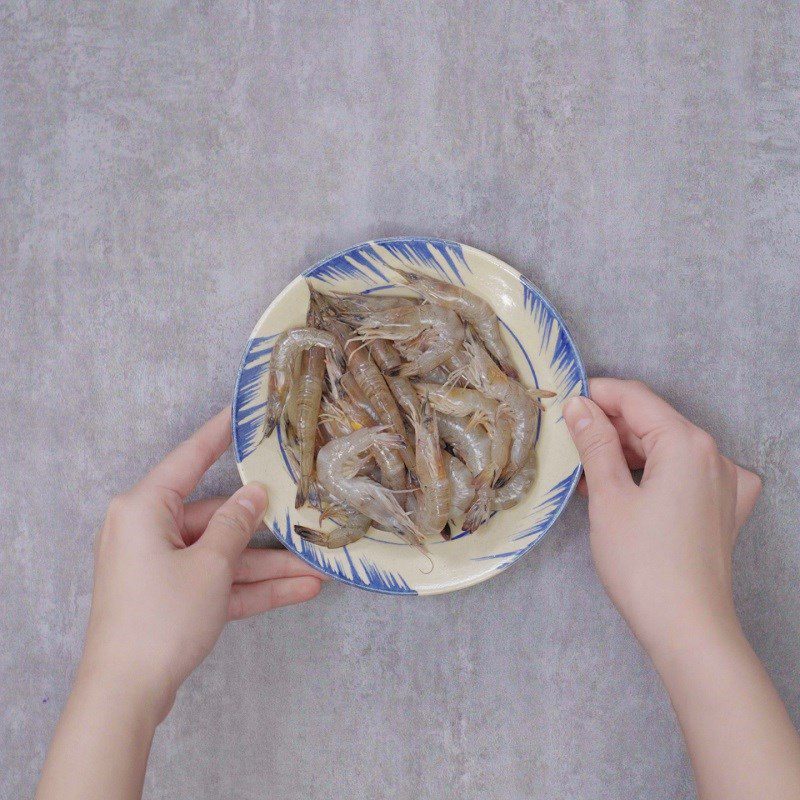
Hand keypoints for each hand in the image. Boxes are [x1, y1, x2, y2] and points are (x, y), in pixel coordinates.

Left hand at [79, 408, 323, 723]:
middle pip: (217, 517)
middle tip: (306, 512)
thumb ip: (236, 523)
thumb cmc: (161, 617)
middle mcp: (149, 530)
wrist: (126, 695)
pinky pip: (217, 582)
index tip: (243, 411)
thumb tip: (256, 493)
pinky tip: (299, 590)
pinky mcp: (172, 596)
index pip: (190, 458)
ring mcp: (161, 566)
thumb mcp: (210, 565)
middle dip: (266, 529)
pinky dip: (251, 588)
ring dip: (268, 565)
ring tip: (319, 569)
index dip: (219, 434)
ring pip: (224, 555)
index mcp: (145, 508)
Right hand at [563, 378, 761, 657]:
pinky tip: (627, 491)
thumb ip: (595, 443)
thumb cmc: (643, 562)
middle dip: (609, 426)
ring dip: (627, 452)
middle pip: (653, 422)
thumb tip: (578, 405)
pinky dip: (654, 474)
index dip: (595, 394)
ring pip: (668, 448)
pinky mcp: (725, 508)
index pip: (635, 398)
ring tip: (587, 471)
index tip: (561, 405)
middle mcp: (715, 455)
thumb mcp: (609, 496)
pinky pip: (686, 474)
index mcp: (687, 443)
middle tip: (568, 443)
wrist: (687, 628)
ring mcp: (726, 483)